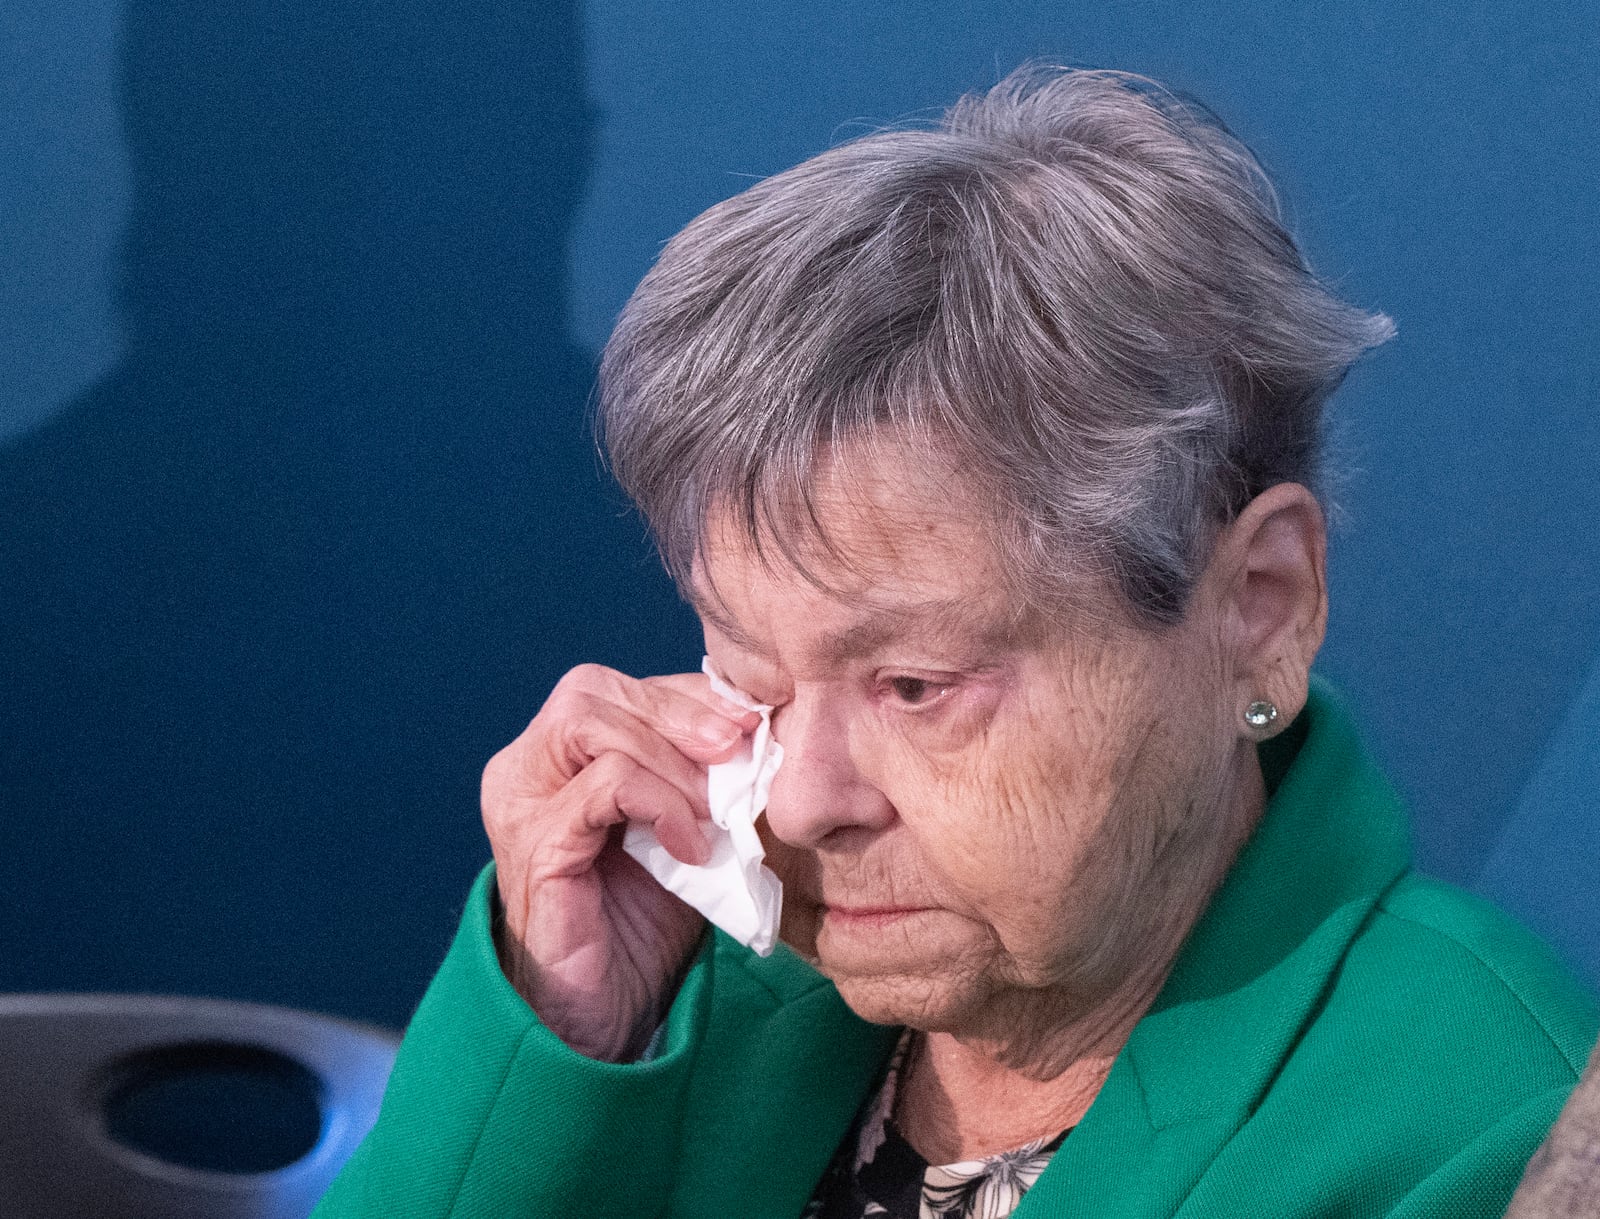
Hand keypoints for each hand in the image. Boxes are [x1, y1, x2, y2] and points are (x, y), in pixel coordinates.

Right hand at [481, 663, 757, 1060]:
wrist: (604, 1018)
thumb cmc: (641, 923)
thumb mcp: (684, 830)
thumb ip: (704, 776)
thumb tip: (762, 726)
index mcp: (555, 757)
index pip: (620, 690)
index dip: (689, 697)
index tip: (751, 724)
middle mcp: (524, 769)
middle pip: (593, 689)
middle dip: (678, 712)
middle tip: (738, 749)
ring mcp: (520, 804)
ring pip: (590, 721)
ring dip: (670, 757)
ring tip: (715, 807)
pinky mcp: (535, 846)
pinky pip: (601, 785)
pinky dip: (660, 803)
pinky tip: (691, 846)